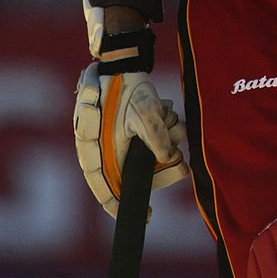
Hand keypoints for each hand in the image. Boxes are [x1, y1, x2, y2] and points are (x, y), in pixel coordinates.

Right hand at [74, 62, 188, 217]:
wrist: (122, 61)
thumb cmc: (128, 85)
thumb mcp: (145, 111)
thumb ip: (157, 138)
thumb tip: (169, 158)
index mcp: (95, 148)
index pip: (105, 187)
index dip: (121, 206)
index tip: (146, 216)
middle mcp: (98, 148)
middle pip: (129, 174)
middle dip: (158, 168)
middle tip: (180, 165)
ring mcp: (110, 139)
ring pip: (141, 156)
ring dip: (162, 144)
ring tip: (175, 125)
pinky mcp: (123, 129)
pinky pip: (144, 141)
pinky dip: (159, 132)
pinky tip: (168, 115)